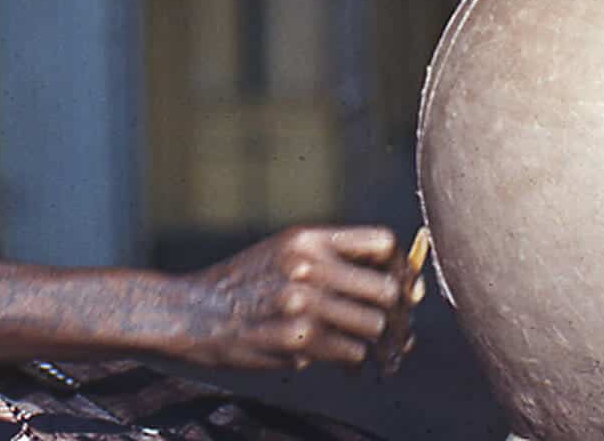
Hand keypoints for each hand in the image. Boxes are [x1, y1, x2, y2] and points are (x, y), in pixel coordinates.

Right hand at [175, 226, 416, 372]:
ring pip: (375, 326)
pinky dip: (355, 362)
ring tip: (371, 350)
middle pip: (388, 290)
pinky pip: (353, 353)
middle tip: (395, 331)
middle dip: (398, 314)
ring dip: (378, 343)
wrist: (195, 314)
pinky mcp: (297, 341)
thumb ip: (337, 262)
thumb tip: (408, 287)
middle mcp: (308, 266)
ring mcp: (303, 304)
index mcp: (308, 239)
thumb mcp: (285, 253)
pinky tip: (345, 363)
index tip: (398, 287)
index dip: (399, 267)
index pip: (383, 243)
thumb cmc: (247, 285)